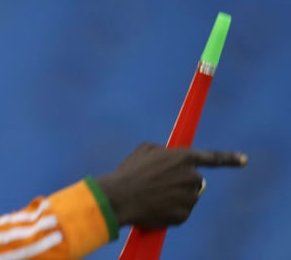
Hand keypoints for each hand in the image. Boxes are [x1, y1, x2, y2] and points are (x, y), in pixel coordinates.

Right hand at [96, 143, 246, 228]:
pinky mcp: (184, 214)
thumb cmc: (130, 171)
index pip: (213, 157)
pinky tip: (155, 206)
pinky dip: (170, 211)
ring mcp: (189, 196)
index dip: (230, 158)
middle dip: (182, 182)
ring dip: (176, 197)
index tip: (244, 160)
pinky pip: (181, 212)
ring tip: (153, 195)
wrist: (120, 196)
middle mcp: (191, 176)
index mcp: (184, 157)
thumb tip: (168, 157)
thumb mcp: (145, 150)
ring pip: (188, 197)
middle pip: (195, 180)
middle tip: (161, 184)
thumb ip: (164, 151)